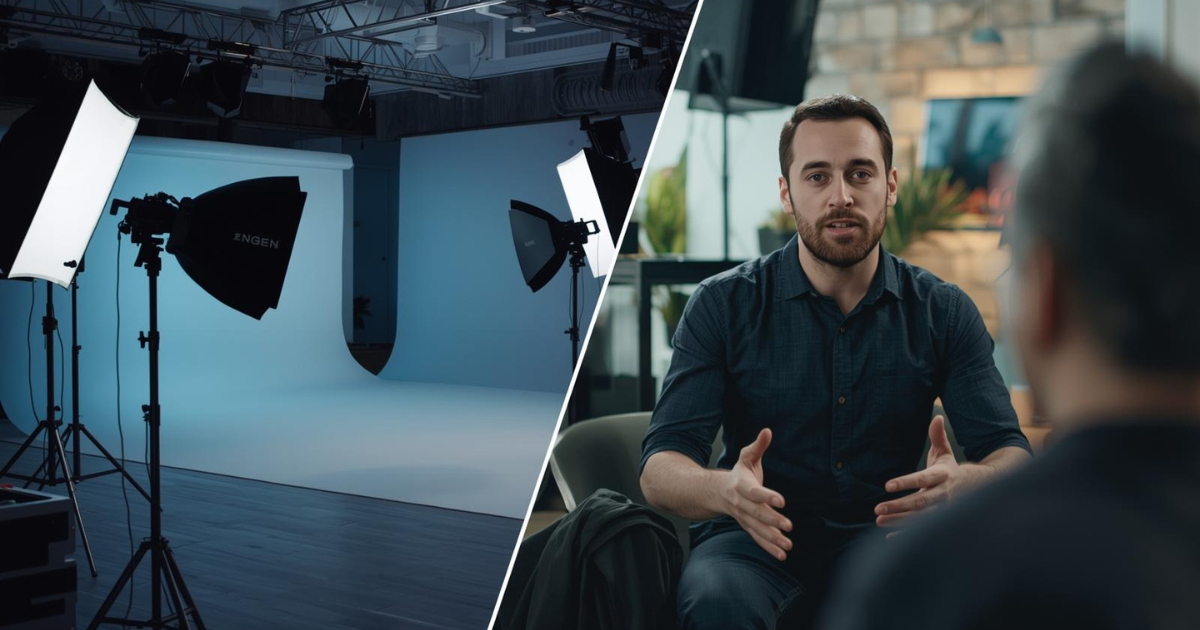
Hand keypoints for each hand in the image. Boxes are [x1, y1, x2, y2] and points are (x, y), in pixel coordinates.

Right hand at [720, 428, 792, 560]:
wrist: (718, 492)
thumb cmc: (738, 474)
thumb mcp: (746, 458)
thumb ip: (758, 446)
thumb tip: (768, 430)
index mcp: (741, 485)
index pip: (755, 492)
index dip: (767, 496)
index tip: (782, 500)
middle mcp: (741, 504)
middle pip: (757, 514)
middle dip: (772, 521)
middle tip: (788, 526)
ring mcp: (744, 517)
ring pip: (758, 530)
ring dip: (772, 539)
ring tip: (788, 545)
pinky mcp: (748, 527)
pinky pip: (758, 539)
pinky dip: (769, 547)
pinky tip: (782, 554)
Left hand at [875, 415, 973, 532]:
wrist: (977, 489)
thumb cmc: (952, 469)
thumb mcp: (945, 453)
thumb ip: (937, 436)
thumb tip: (936, 416)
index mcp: (942, 476)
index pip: (922, 479)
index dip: (906, 482)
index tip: (888, 485)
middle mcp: (943, 495)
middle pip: (920, 502)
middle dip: (899, 506)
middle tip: (877, 508)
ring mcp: (943, 510)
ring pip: (920, 518)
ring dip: (899, 521)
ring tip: (879, 519)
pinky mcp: (940, 521)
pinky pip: (923, 530)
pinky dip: (907, 533)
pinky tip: (889, 536)